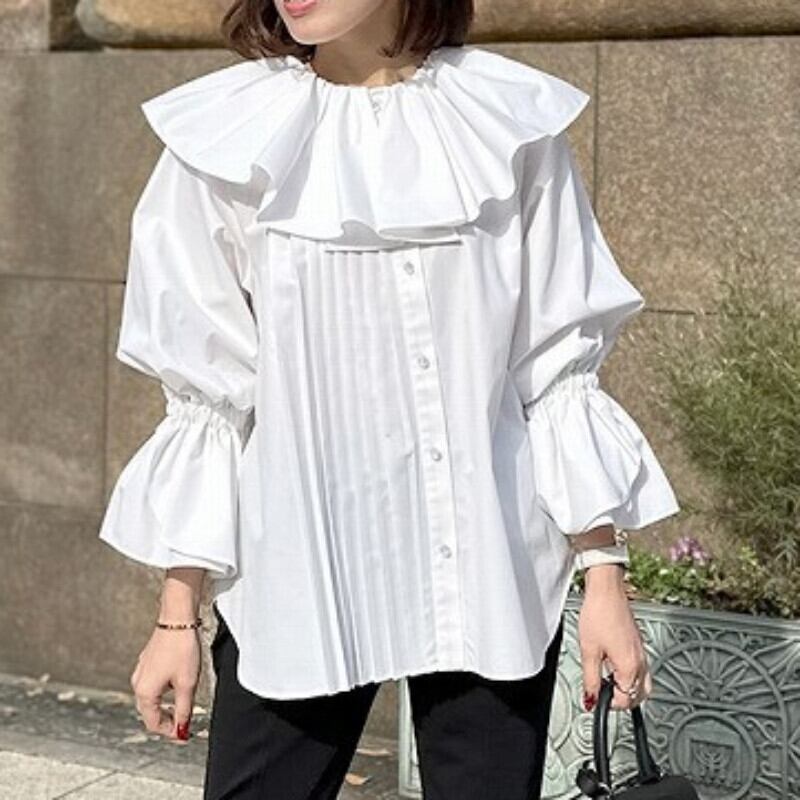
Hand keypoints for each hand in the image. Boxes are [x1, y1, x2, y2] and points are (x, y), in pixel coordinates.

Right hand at [130, 624, 200, 741]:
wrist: (178, 619)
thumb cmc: (181, 648)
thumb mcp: (187, 684)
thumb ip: (184, 709)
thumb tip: (182, 728)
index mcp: (145, 692)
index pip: (154, 723)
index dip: (170, 732)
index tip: (184, 735)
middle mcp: (138, 683)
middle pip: (151, 712)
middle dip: (167, 720)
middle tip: (184, 724)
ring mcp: (142, 671)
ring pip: (152, 698)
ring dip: (166, 705)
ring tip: (183, 705)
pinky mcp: (148, 661)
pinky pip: (154, 684)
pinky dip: (165, 691)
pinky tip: (178, 685)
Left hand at [578, 564, 651, 711]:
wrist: (606, 592)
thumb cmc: (599, 615)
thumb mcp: (588, 651)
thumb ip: (590, 680)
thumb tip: (590, 699)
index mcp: (630, 666)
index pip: (625, 700)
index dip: (608, 703)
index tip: (596, 699)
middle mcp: (640, 662)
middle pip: (638, 695)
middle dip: (621, 700)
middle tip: (603, 695)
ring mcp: (642, 653)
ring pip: (643, 685)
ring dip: (628, 690)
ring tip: (609, 684)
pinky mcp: (639, 645)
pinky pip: (641, 671)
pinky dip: (631, 677)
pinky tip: (615, 669)